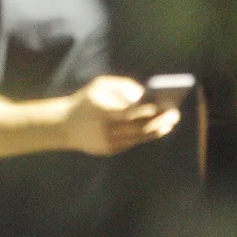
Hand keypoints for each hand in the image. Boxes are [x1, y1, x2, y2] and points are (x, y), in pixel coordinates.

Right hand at [65, 75, 180, 155]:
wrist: (62, 125)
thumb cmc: (84, 101)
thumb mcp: (99, 86)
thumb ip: (122, 85)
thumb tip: (146, 93)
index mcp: (103, 113)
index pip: (131, 113)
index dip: (149, 110)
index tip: (165, 104)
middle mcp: (107, 130)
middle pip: (139, 127)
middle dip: (159, 121)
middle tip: (174, 114)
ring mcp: (108, 143)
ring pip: (139, 138)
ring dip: (157, 130)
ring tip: (169, 122)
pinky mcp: (109, 150)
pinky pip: (132, 143)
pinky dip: (146, 136)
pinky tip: (157, 129)